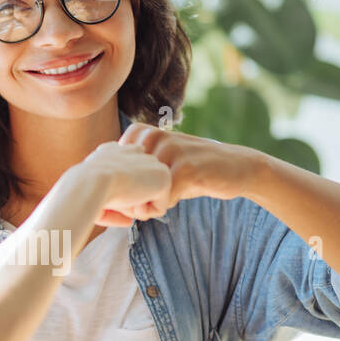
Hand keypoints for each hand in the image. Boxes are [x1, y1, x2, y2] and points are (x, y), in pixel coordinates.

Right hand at [74, 141, 172, 227]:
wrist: (89, 183)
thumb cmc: (82, 193)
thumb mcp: (91, 195)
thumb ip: (110, 203)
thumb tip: (128, 222)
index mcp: (113, 151)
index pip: (125, 172)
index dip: (117, 190)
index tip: (102, 193)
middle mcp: (134, 151)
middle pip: (137, 189)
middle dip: (126, 201)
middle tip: (110, 196)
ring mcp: (151, 162)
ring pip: (147, 200)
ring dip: (133, 207)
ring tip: (119, 198)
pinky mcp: (164, 177)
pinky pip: (158, 209)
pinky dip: (143, 212)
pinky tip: (130, 200)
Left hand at [118, 122, 266, 208]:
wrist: (238, 167)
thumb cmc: (192, 170)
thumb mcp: (159, 164)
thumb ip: (131, 170)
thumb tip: (101, 193)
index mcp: (143, 133)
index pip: (112, 169)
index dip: (124, 187)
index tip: (141, 188)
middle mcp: (153, 137)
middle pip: (124, 183)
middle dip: (134, 199)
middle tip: (154, 197)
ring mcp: (170, 150)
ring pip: (141, 194)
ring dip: (150, 204)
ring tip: (167, 197)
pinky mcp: (186, 168)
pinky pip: (160, 201)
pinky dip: (164, 208)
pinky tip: (178, 199)